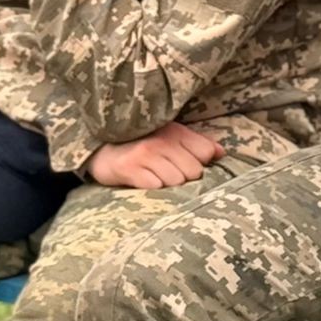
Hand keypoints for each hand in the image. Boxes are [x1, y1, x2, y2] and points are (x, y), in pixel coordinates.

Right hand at [87, 122, 223, 189]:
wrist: (99, 147)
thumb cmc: (140, 143)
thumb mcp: (170, 136)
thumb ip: (198, 144)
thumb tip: (222, 152)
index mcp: (176, 131)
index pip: (206, 153)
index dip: (199, 163)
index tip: (185, 164)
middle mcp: (162, 141)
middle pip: (194, 172)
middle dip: (184, 177)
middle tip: (166, 172)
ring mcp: (145, 154)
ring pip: (176, 181)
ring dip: (167, 184)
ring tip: (153, 176)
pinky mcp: (129, 169)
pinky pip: (155, 187)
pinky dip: (152, 188)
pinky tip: (143, 182)